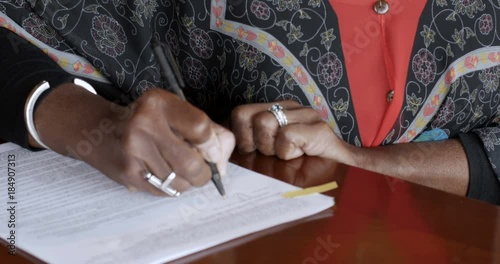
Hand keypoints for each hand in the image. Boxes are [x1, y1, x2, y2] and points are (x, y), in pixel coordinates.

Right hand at [35, 86, 234, 195]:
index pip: (200, 128)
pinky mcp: (127, 174)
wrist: (96, 129)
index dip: (213, 146)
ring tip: (179, 170)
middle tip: (203, 171)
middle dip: (204, 173)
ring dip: (188, 182)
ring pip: (179, 182)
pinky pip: (164, 190)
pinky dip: (172, 187)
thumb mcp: (171, 110)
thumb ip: (202, 127)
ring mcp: (133, 153)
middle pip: (191, 163)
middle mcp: (143, 126)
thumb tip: (224, 153)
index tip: (213, 153)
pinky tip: (164, 174)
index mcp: (158, 104)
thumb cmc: (144, 119)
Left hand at [230, 100, 352, 162]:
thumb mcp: (270, 152)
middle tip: (273, 154)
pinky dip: (289, 151)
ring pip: (264, 123)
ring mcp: (304, 114)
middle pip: (247, 116)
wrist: (343, 170)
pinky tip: (301, 153)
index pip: (239, 113)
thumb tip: (224, 150)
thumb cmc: (301, 164)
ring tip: (289, 153)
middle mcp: (288, 106)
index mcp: (274, 109)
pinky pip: (286, 135)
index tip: (253, 152)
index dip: (240, 137)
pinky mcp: (318, 128)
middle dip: (254, 143)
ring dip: (273, 149)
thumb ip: (250, 145)